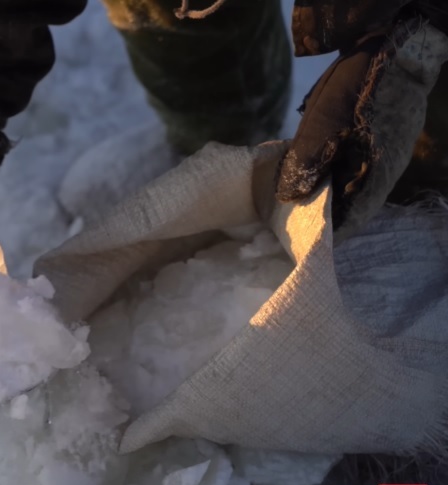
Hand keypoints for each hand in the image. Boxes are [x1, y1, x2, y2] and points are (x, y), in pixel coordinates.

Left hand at [277, 7, 447, 238]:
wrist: (392, 49)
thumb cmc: (359, 88)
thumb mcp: (324, 123)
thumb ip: (307, 161)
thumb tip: (287, 197)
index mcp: (374, 178)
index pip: (348, 223)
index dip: (322, 236)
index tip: (295, 244)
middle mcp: (381, 175)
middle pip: (347, 209)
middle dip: (317, 217)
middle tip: (282, 224)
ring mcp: (382, 159)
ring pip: (349, 190)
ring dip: (323, 197)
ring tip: (289, 203)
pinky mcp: (376, 145)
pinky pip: (352, 172)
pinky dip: (331, 178)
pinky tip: (310, 174)